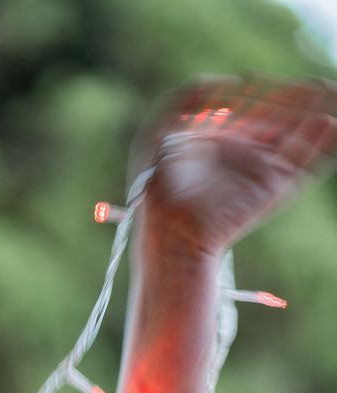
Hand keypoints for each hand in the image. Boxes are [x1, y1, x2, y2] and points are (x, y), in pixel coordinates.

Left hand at [131, 74, 336, 258]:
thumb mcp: (158, 135)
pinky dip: (320, 145)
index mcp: (223, 140)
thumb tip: (225, 81)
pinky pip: (305, 163)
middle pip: (282, 117)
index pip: (250, 107)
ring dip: (316, 113)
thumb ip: (181, 99)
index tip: (250, 79)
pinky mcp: (273, 186)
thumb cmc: (158, 188)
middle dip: (299, 96)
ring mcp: (262, 169)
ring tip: (331, 90)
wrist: (169, 229)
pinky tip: (329, 122)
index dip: (258, 90)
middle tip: (316, 81)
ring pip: (299, 135)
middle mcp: (246, 153)